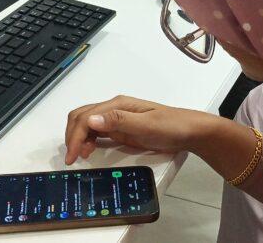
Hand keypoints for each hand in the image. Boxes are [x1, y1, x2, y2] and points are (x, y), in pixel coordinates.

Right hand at [63, 95, 217, 164]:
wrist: (190, 131)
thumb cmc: (172, 126)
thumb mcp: (146, 125)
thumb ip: (118, 121)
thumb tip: (91, 120)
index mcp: (117, 104)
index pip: (86, 117)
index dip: (75, 136)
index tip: (73, 155)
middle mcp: (114, 109)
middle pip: (82, 117)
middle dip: (72, 135)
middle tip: (72, 156)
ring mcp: (118, 119)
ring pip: (87, 124)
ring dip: (79, 138)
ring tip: (81, 155)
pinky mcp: (122, 130)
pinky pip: (98, 133)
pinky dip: (88, 141)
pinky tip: (90, 150)